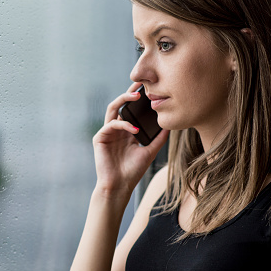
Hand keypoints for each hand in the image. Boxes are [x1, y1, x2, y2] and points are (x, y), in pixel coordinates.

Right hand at [92, 82, 168, 197]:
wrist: (119, 186)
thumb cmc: (133, 171)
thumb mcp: (150, 151)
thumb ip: (159, 138)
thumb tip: (171, 124)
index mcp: (126, 130)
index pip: (130, 109)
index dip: (138, 98)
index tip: (150, 89)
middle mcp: (115, 128)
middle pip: (120, 104)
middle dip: (129, 92)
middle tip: (141, 83)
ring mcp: (106, 132)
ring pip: (112, 109)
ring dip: (123, 100)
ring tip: (136, 96)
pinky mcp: (99, 138)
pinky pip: (111, 125)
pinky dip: (124, 125)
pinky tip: (134, 129)